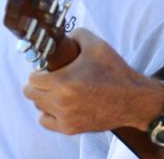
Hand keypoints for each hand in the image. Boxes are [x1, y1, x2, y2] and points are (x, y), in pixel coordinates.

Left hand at [22, 28, 163, 133]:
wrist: (133, 100)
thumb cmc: (116, 72)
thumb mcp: (98, 45)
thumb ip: (78, 35)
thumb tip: (64, 37)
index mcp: (64, 81)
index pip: (32, 78)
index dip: (39, 70)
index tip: (48, 68)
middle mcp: (61, 102)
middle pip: (30, 93)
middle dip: (38, 83)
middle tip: (51, 78)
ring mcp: (64, 117)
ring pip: (38, 106)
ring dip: (44, 97)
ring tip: (59, 90)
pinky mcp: (70, 128)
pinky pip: (45, 121)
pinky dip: (48, 113)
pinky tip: (60, 105)